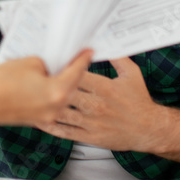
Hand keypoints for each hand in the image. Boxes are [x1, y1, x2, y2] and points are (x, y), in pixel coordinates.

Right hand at [0, 50, 92, 127]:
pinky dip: (51, 95)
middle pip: (73, 87)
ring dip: (63, 85)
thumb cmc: (2, 81)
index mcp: (58, 92)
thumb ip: (47, 64)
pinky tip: (46, 83)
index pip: (78, 71)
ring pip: (62, 98)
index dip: (83, 58)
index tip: (89, 51)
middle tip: (75, 58)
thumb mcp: (30, 63)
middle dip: (74, 72)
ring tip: (60, 70)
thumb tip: (52, 66)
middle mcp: (56, 108)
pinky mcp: (36, 120)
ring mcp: (47, 117)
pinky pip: (51, 106)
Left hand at [37, 57, 164, 152]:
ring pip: (62, 113)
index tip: (51, 64)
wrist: (149, 129)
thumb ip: (117, 57)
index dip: (62, 69)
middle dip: (50, 85)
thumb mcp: (132, 74)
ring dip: (45, 105)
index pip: (77, 75)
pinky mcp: (90, 137)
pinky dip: (50, 126)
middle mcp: (96, 105)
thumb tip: (104, 42)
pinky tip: (40, 120)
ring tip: (31, 99)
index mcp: (105, 88)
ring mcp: (91, 122)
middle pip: (65, 92)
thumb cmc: (139, 101)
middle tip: (35, 80)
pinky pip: (65, 132)